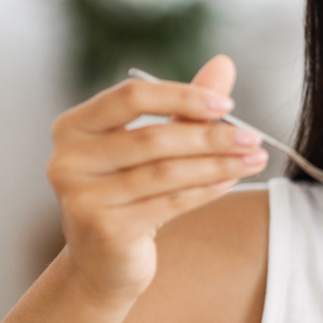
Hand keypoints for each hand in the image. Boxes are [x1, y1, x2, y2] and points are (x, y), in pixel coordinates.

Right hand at [45, 55, 267, 307]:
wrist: (104, 260)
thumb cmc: (130, 192)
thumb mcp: (155, 144)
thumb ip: (185, 106)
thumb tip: (224, 62)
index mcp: (74, 126)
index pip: (131, 96)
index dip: (182, 96)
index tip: (227, 103)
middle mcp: (68, 159)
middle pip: (153, 138)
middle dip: (211, 136)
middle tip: (253, 137)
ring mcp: (82, 196)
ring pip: (165, 173)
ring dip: (218, 164)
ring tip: (254, 158)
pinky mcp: (103, 228)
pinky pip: (168, 202)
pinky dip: (206, 189)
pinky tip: (231, 180)